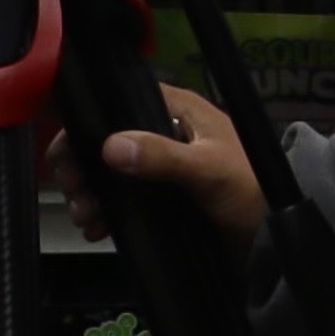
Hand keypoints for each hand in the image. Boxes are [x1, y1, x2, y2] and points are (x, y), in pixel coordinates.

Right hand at [47, 84, 266, 266]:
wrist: (270, 234)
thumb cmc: (245, 188)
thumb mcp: (205, 170)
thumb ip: (162, 157)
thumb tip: (110, 145)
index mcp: (181, 110)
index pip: (123, 101)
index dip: (90, 123)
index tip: (64, 155)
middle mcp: (169, 132)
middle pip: (111, 139)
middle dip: (85, 166)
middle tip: (73, 193)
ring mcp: (165, 166)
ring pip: (113, 172)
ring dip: (92, 192)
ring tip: (85, 217)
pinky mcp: (163, 197)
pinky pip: (124, 199)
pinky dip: (106, 211)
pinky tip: (96, 229)